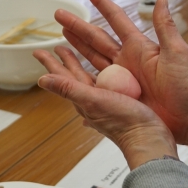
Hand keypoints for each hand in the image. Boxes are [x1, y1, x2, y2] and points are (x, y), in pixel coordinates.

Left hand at [34, 46, 177, 169]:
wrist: (148, 138)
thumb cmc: (122, 121)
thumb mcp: (94, 100)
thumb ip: (69, 89)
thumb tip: (41, 80)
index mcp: (83, 97)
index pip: (62, 76)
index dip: (50, 63)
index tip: (39, 51)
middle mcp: (93, 99)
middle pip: (75, 76)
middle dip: (65, 61)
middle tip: (57, 48)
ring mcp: (107, 101)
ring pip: (90, 78)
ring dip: (82, 66)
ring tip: (76, 55)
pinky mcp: (123, 102)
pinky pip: (108, 85)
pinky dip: (102, 77)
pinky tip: (104, 79)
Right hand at [40, 0, 187, 153]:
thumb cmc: (187, 85)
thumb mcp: (177, 53)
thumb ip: (165, 27)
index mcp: (140, 46)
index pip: (116, 19)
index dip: (103, 4)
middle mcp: (127, 59)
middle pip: (96, 38)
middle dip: (78, 25)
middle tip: (58, 13)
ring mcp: (121, 77)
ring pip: (92, 57)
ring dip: (76, 45)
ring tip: (60, 34)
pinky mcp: (118, 95)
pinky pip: (95, 83)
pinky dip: (80, 76)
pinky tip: (68, 71)